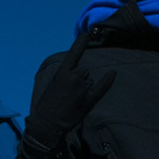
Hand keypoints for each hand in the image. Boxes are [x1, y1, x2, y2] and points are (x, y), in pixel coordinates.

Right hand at [24, 31, 115, 155]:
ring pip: (90, 80)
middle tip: (69, 94)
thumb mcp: (53, 85)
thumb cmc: (47, 106)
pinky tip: (112, 73)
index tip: (87, 33)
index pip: (74, 53)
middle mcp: (74, 77)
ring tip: (73, 100)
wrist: (47, 124)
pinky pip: (102, 87)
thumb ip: (66, 76)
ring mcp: (82, 88)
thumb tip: (83, 72)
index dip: (81, 42)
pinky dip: (107, 80)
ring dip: (85, 87)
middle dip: (80, 78)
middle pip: (85, 70)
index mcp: (62, 73)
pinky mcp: (89, 100)